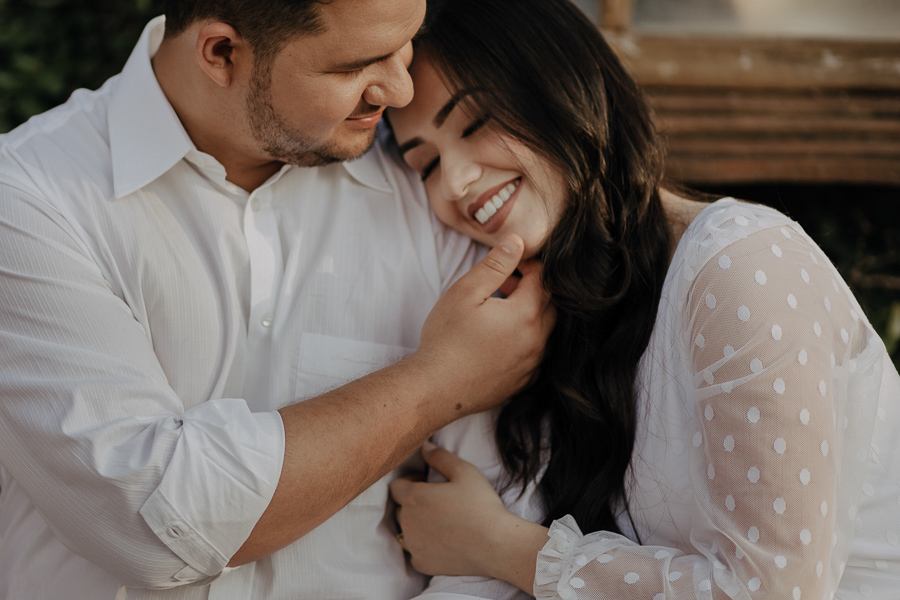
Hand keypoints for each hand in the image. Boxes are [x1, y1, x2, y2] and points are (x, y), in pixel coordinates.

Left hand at [390, 442, 547, 589]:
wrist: (496, 545)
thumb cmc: (481, 505)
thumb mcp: (464, 471)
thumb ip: (440, 457)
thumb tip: (424, 447)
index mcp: (414, 497)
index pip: (396, 486)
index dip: (410, 481)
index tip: (427, 483)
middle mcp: (407, 522)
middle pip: (400, 508)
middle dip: (413, 503)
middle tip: (437, 501)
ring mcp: (413, 545)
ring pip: (406, 531)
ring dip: (416, 525)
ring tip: (440, 522)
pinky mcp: (422, 563)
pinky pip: (414, 552)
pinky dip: (423, 547)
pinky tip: (442, 541)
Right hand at [411, 235, 554, 417]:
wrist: (436, 389)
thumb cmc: (446, 340)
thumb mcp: (466, 292)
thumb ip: (495, 265)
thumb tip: (517, 242)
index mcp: (526, 315)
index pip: (542, 278)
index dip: (527, 264)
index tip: (509, 262)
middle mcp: (537, 341)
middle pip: (549, 303)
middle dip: (532, 288)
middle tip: (504, 284)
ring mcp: (532, 363)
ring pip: (545, 329)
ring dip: (529, 313)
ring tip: (499, 310)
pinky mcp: (523, 380)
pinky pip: (536, 352)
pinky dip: (526, 338)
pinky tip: (500, 337)